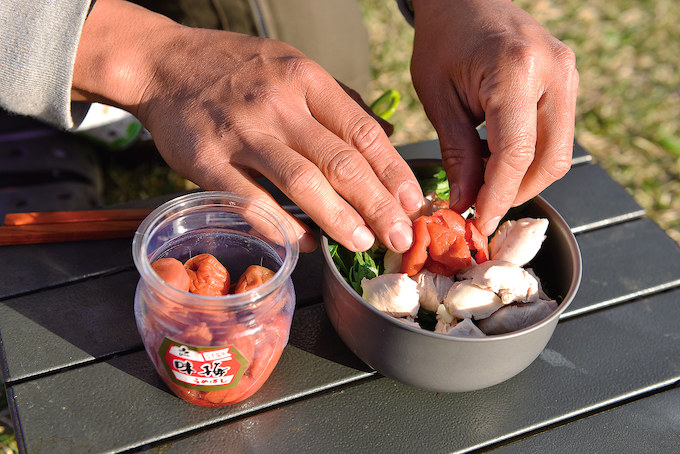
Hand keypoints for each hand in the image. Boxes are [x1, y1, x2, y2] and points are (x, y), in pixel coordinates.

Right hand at [73, 0, 423, 252]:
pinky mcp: (208, 161)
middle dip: (378, 205)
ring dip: (339, 219)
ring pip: (303, 183)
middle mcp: (279, 105)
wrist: (164, 63)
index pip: (363, 131)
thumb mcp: (293, 67)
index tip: (414, 203)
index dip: (394, 172)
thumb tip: (387, 135)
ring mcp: (243, 133)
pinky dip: (283, 227)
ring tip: (363, 243)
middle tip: (400, 237)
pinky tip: (306, 243)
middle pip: (341, 162)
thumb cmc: (235, 68)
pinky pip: (253, 203)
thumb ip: (340, 102)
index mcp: (306, 80)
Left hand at [410, 0, 578, 234]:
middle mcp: (554, 72)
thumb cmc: (443, 40)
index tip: (478, 221)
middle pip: (550, 160)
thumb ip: (457, 152)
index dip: (498, 196)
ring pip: (559, 153)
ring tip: (486, 185)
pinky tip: (500, 162)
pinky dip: (531, 158)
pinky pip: (558, 136)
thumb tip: (467, 202)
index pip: (516, 154)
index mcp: (516, 71)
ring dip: (525, 179)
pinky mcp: (569, 81)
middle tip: (480, 208)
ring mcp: (569, 75)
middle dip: (515, 193)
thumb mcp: (438, 98)